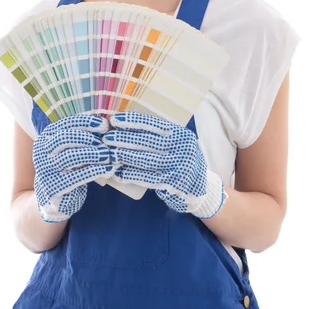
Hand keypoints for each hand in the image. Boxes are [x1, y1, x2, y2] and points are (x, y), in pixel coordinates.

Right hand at [33, 114, 112, 222]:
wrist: (55, 200)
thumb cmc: (68, 169)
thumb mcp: (71, 150)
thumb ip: (83, 138)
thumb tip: (106, 124)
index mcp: (45, 138)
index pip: (65, 124)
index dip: (86, 122)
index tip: (104, 125)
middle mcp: (41, 152)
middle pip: (64, 138)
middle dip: (88, 138)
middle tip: (105, 143)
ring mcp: (45, 171)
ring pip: (70, 157)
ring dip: (92, 154)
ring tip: (108, 156)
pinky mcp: (52, 188)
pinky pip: (76, 177)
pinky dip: (95, 172)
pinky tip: (108, 170)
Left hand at [103, 112, 227, 218]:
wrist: (202, 188)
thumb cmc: (182, 161)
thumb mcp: (176, 144)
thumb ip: (158, 137)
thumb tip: (127, 128)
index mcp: (180, 134)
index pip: (152, 124)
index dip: (132, 121)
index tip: (114, 120)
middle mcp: (180, 148)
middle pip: (146, 141)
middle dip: (123, 139)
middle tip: (106, 139)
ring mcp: (177, 166)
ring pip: (144, 159)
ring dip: (123, 157)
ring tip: (108, 154)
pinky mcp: (172, 183)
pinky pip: (146, 178)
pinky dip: (130, 175)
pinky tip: (117, 173)